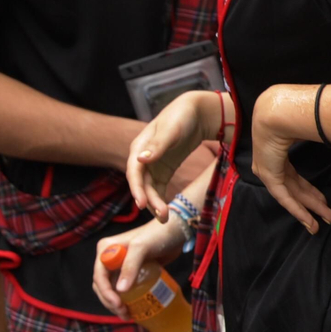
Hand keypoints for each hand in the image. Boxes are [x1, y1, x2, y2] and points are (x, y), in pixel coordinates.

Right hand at [93, 216, 189, 315]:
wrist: (177, 230)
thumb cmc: (158, 235)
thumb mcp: (141, 248)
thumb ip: (130, 266)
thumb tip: (120, 290)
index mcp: (106, 250)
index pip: (99, 276)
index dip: (106, 293)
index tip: (117, 305)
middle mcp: (110, 257)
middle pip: (103, 285)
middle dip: (111, 301)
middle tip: (124, 313)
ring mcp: (121, 265)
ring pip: (113, 289)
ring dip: (117, 303)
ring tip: (127, 315)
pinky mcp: (133, 270)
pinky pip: (125, 288)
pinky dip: (127, 299)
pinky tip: (133, 308)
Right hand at [128, 92, 219, 218]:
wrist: (196, 112)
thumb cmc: (181, 116)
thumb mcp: (171, 129)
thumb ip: (157, 144)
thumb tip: (140, 159)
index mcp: (139, 147)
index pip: (134, 172)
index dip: (136, 188)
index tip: (142, 203)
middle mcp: (143, 158)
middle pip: (142, 183)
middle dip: (150, 200)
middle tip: (162, 216)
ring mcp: (153, 165)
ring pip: (150, 188)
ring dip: (155, 203)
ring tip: (165, 218)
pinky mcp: (164, 169)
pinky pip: (159, 187)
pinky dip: (161, 198)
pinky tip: (165, 211)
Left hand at [250, 86, 330, 233]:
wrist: (279, 112)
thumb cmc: (298, 116)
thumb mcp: (311, 132)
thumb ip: (324, 141)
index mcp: (279, 154)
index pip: (295, 178)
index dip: (310, 191)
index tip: (323, 201)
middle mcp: (271, 165)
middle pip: (295, 189)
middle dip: (312, 204)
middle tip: (327, 216)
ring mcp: (267, 171)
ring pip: (291, 196)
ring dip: (306, 211)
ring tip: (319, 225)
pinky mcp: (268, 175)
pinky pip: (284, 197)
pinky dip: (296, 209)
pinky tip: (308, 221)